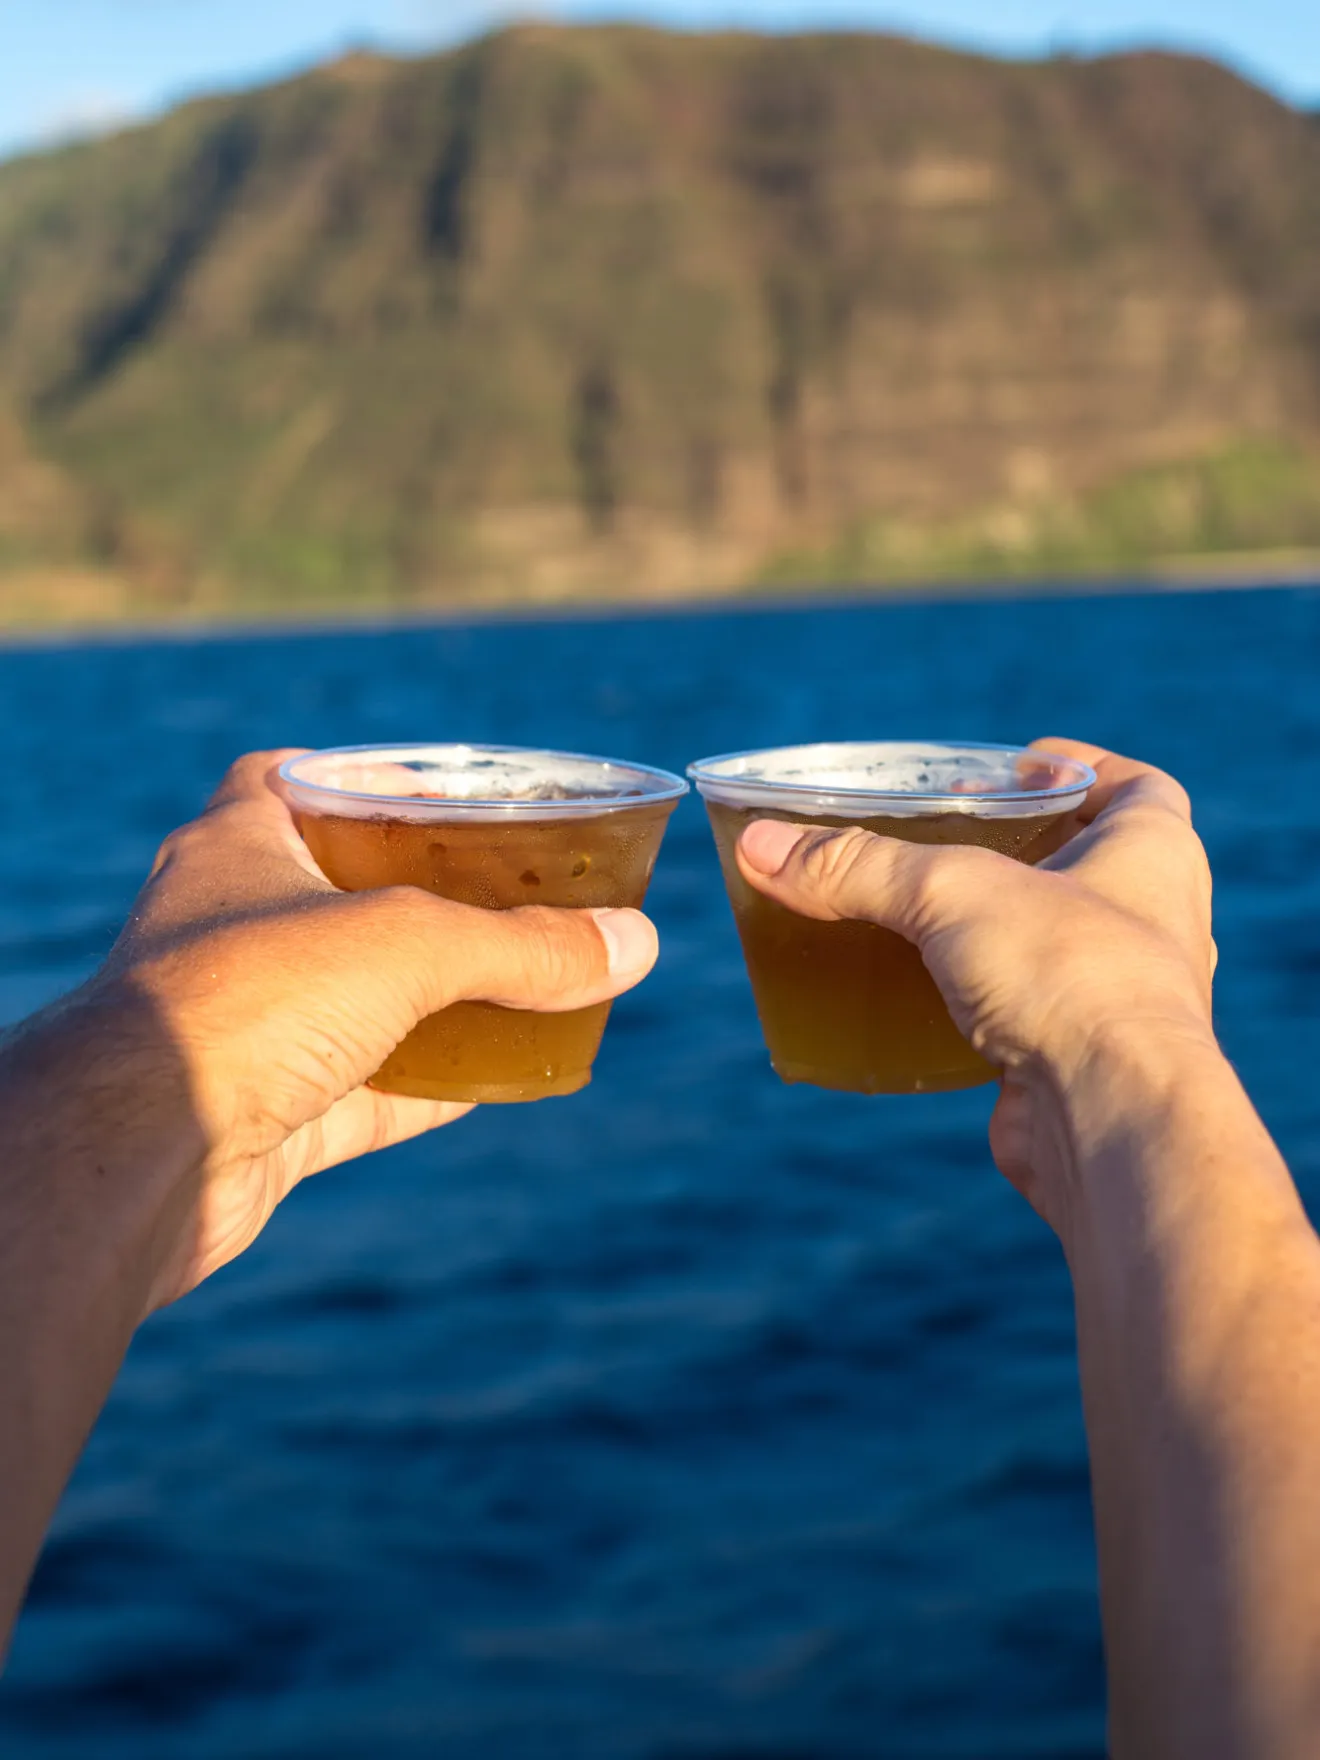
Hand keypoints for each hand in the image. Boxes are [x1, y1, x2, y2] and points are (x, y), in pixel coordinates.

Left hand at [32, 750, 658, 1314]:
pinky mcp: (270, 1115)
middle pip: (344, 894)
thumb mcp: (408, 945)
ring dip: (444, 997)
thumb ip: (524, 944)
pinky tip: (508, 1078)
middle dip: (430, 895)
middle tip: (518, 888)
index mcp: (239, 847)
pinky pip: (373, 1092)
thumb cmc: (245, 1004)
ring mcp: (251, 1027)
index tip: (438, 789)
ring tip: (535, 980)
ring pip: (365, 1001)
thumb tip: (637, 943)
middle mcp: (236, 930)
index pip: (289, 779)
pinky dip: (439, 1085)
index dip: (362, 775)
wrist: (138, 1158)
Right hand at [735, 739, 1215, 1238]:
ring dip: (992, 929)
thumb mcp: (950, 892)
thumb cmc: (1071, 978)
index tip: (1015, 768)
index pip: (1132, 786)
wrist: (1110, 1119)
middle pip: (1082, 864)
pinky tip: (918, 998)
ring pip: (1049, 943)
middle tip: (947, 837)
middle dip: (1018, 849)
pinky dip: (973, 1002)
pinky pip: (1022, 1013)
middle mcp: (1150, 920)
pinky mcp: (1077, 1058)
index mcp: (1151, 852)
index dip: (1078, 769)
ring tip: (918, 914)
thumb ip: (856, 866)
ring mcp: (1117, 996)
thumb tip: (760, 845)